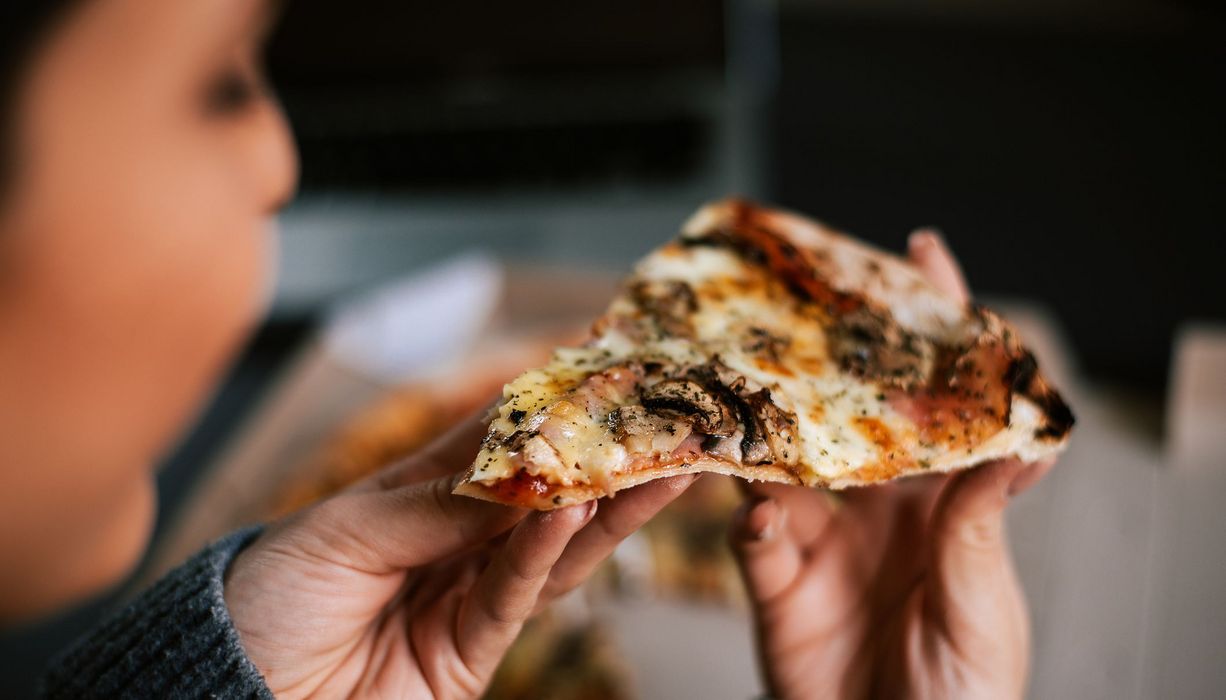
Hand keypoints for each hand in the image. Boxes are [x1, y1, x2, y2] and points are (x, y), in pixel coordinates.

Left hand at [225, 414, 695, 697]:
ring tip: (659, 465)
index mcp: (412, 497)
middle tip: (659, 417)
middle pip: (540, 494)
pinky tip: (582, 510)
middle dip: (599, 457)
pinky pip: (517, 596)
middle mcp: (451, 543)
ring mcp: (465, 597)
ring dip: (607, 506)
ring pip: (554, 547)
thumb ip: (435, 506)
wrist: (236, 696)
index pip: (491, 441)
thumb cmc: (267, 601)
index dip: (543, 406)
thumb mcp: (342, 532)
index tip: (599, 366)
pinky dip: (549, 552)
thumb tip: (518, 472)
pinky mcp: (471, 653)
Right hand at [729, 231, 1055, 698]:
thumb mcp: (985, 604)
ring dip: (769, 436)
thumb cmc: (966, 695)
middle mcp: (876, 510)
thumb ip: (980, 526)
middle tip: (802, 308)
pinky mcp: (775, 583)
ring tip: (755, 402)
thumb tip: (1020, 443)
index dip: (936, 330)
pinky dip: (751, 522)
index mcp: (940, 504)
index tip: (923, 255)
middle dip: (826, 360)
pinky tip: (761, 518)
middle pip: (848, 415)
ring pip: (784, 464)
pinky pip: (751, 538)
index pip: (939, 404)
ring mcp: (821, 542)